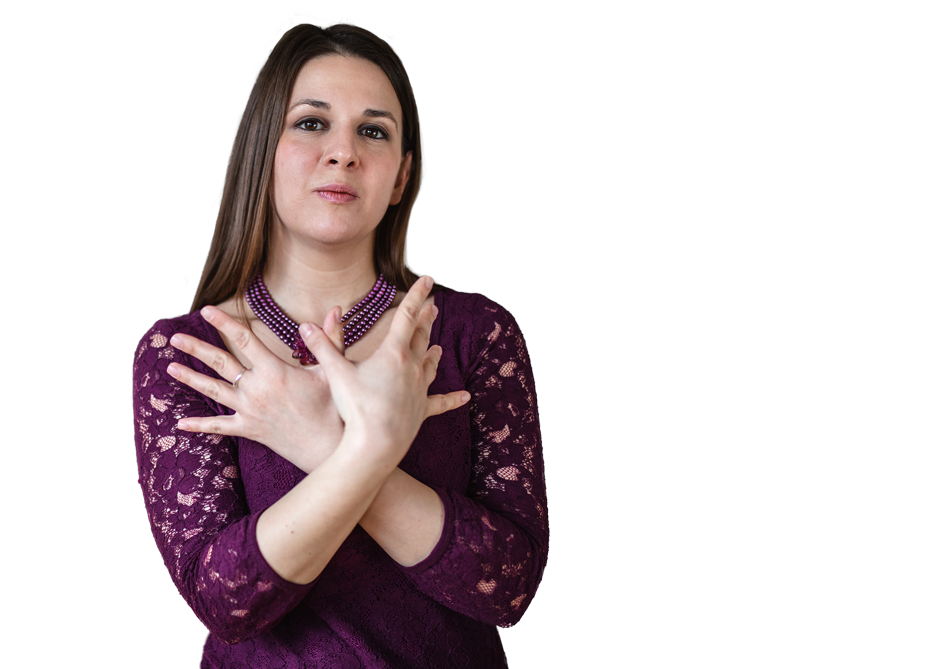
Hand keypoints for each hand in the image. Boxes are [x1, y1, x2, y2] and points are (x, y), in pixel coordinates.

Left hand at [166, 306, 346, 472]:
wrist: (328, 447)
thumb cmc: (334, 408)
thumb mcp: (334, 370)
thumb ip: (329, 339)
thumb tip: (335, 309)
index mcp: (275, 371)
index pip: (245, 340)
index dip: (225, 323)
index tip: (207, 310)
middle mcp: (257, 389)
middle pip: (220, 363)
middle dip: (196, 349)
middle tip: (175, 338)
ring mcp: (250, 410)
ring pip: (214, 391)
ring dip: (191, 379)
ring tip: (170, 368)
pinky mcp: (250, 429)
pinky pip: (220, 426)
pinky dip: (200, 424)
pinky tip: (181, 422)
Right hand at [301, 275, 470, 466]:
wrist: (375, 444)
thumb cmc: (355, 407)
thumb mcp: (334, 374)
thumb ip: (322, 347)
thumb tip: (304, 325)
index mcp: (392, 353)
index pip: (406, 316)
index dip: (415, 295)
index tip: (426, 280)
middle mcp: (411, 367)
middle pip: (421, 337)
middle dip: (425, 320)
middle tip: (433, 307)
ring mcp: (419, 389)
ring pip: (429, 365)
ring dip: (433, 353)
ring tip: (438, 347)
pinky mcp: (421, 410)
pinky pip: (440, 402)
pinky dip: (452, 399)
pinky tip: (466, 397)